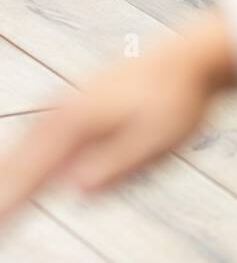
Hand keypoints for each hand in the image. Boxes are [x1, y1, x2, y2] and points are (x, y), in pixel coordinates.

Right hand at [0, 12, 236, 222]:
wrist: (191, 58)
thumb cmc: (177, 103)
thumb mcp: (156, 141)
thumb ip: (116, 165)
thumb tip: (74, 188)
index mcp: (78, 122)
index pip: (32, 172)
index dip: (9, 202)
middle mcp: (64, 111)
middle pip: (19, 158)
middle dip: (3, 188)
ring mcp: (69, 105)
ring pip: (27, 144)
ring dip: (12, 172)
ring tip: (4, 203)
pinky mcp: (80, 105)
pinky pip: (42, 135)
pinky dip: (26, 155)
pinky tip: (23, 167)